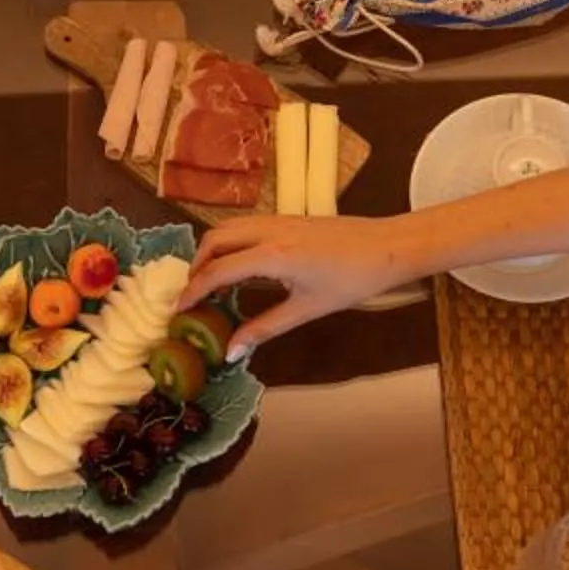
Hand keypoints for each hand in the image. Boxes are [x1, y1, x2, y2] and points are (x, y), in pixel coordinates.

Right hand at [181, 214, 419, 355]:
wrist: (389, 246)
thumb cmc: (353, 280)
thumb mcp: (307, 310)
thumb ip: (264, 328)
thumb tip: (232, 352)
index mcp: (271, 255)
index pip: (217, 271)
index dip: (194, 291)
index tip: (179, 310)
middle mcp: (268, 231)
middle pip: (214, 241)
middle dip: (197, 266)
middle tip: (193, 296)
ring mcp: (278, 220)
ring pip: (228, 228)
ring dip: (212, 251)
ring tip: (211, 281)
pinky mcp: (288, 217)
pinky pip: (246, 225)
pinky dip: (230, 243)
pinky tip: (239, 266)